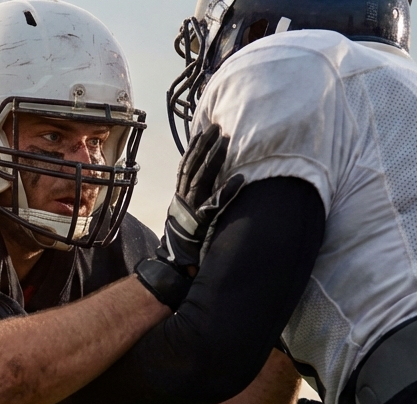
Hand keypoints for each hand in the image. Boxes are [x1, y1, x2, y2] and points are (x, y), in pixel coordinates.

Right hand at [134, 124, 243, 309]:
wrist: (175, 264)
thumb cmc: (186, 239)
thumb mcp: (188, 215)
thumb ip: (196, 198)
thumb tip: (209, 184)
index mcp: (181, 195)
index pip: (187, 165)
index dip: (195, 147)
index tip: (204, 129)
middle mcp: (184, 199)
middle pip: (193, 166)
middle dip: (205, 145)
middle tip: (217, 127)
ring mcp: (191, 209)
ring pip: (202, 178)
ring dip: (214, 159)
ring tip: (225, 141)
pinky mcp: (200, 221)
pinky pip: (215, 203)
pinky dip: (227, 191)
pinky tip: (241, 179)